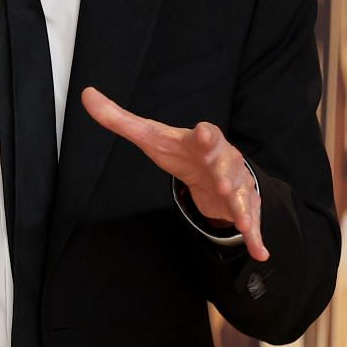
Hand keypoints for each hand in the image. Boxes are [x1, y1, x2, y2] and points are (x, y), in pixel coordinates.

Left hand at [80, 86, 269, 261]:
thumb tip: (86, 95)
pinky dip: (255, 237)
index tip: (203, 135)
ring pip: (242, 194)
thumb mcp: (149, 136)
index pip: (205, 133)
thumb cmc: (181, 150)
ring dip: (243, 208)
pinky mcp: (243, 206)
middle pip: (227, 164)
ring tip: (243, 224)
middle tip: (224, 185)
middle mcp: (224, 160)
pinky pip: (250, 222)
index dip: (204, 135)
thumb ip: (118, 119)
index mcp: (203, 140)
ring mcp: (237, 184)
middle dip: (226, 173)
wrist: (213, 168)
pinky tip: (260, 251)